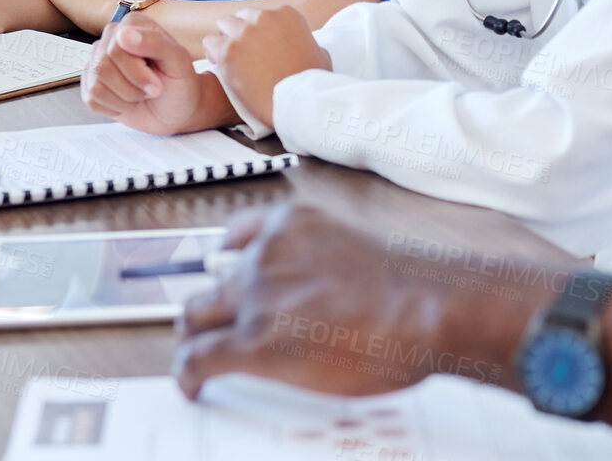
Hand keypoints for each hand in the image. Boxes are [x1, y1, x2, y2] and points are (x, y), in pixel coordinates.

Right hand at [82, 15, 236, 134]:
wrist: (177, 109)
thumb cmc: (179, 82)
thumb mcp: (178, 62)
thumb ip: (155, 43)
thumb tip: (124, 33)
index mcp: (133, 24)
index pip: (117, 47)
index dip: (137, 71)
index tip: (157, 82)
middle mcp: (111, 38)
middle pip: (103, 66)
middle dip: (132, 87)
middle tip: (152, 89)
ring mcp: (98, 60)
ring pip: (96, 85)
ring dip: (125, 98)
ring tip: (141, 94)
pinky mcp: (91, 83)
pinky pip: (92, 99)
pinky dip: (114, 107)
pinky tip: (129, 101)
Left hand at [175, 203, 524, 399]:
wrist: (424, 304)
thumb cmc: (412, 285)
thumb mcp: (357, 247)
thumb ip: (323, 260)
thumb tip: (322, 292)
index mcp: (292, 225)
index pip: (236, 237)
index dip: (225, 264)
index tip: (225, 274)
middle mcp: (265, 254)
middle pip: (211, 282)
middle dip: (209, 308)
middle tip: (211, 327)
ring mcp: (255, 295)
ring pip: (196, 316)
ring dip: (196, 337)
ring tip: (199, 356)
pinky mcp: (252, 340)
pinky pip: (198, 357)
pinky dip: (187, 373)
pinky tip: (192, 385)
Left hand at [201, 7, 332, 128]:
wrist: (296, 103)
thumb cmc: (310, 82)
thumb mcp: (319, 53)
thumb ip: (305, 41)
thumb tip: (302, 44)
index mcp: (287, 14)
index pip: (263, 15)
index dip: (260, 31)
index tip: (261, 46)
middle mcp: (264, 17)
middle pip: (242, 17)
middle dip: (242, 32)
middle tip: (244, 53)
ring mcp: (244, 33)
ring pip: (224, 25)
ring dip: (227, 39)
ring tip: (231, 59)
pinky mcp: (227, 51)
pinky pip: (210, 43)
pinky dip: (214, 53)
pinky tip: (222, 65)